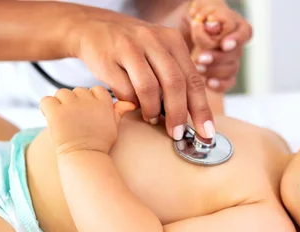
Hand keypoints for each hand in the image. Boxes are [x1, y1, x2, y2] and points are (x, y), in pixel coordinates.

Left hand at [40, 87, 136, 154]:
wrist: (86, 158)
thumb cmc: (100, 145)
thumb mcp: (114, 127)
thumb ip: (118, 112)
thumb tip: (130, 104)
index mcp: (103, 103)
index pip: (96, 90)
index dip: (91, 100)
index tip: (88, 114)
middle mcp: (87, 101)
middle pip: (78, 90)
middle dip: (75, 102)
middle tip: (74, 120)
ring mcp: (71, 105)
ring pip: (61, 93)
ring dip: (60, 103)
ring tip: (63, 119)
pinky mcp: (56, 112)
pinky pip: (46, 100)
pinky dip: (47, 107)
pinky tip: (51, 118)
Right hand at [66, 7, 214, 139]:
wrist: (93, 28)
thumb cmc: (135, 49)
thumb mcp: (160, 53)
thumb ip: (177, 77)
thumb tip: (194, 116)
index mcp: (173, 40)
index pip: (194, 79)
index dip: (201, 109)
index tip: (206, 132)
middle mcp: (153, 40)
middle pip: (174, 83)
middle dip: (178, 114)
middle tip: (177, 134)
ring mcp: (129, 47)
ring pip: (149, 88)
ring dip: (152, 111)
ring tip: (152, 119)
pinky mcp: (107, 58)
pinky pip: (125, 90)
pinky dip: (132, 104)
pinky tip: (133, 106)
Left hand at [186, 0, 252, 91]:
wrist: (185, 27)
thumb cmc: (196, 15)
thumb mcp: (200, 8)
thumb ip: (209, 14)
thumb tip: (213, 26)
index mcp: (235, 25)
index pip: (244, 33)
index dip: (236, 40)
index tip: (224, 44)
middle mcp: (236, 43)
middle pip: (235, 54)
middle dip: (218, 57)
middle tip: (201, 58)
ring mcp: (231, 60)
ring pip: (231, 69)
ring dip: (215, 70)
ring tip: (198, 67)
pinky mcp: (224, 75)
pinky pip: (228, 83)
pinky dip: (220, 84)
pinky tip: (209, 83)